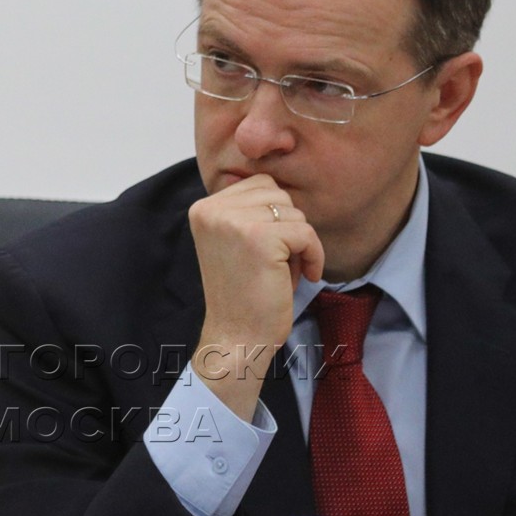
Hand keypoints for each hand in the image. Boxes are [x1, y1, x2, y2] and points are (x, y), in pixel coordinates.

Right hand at [186, 175, 324, 419]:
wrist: (237, 338)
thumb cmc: (243, 293)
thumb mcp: (236, 240)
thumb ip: (248, 209)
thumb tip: (280, 177)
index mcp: (203, 207)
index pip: (259, 184)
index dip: (275, 215)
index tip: (269, 249)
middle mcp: (212, 209)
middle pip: (278, 193)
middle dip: (287, 227)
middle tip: (275, 262)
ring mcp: (234, 222)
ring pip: (294, 212)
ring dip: (298, 243)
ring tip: (279, 271)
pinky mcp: (259, 238)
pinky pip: (306, 233)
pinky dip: (313, 255)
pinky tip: (303, 277)